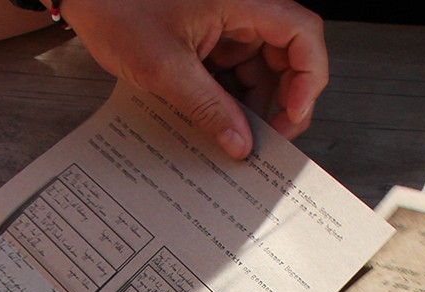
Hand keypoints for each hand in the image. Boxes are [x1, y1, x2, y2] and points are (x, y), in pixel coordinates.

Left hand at [60, 0, 326, 158]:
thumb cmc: (117, 8)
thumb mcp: (164, 68)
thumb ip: (208, 108)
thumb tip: (241, 144)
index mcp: (242, 1)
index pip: (302, 34)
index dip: (308, 78)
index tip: (291, 115)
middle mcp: (242, 10)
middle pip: (287, 57)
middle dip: (280, 102)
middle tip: (265, 142)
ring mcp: (227, 25)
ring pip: (262, 71)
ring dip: (253, 107)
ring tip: (236, 139)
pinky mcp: (210, 40)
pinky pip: (234, 73)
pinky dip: (231, 100)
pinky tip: (219, 125)